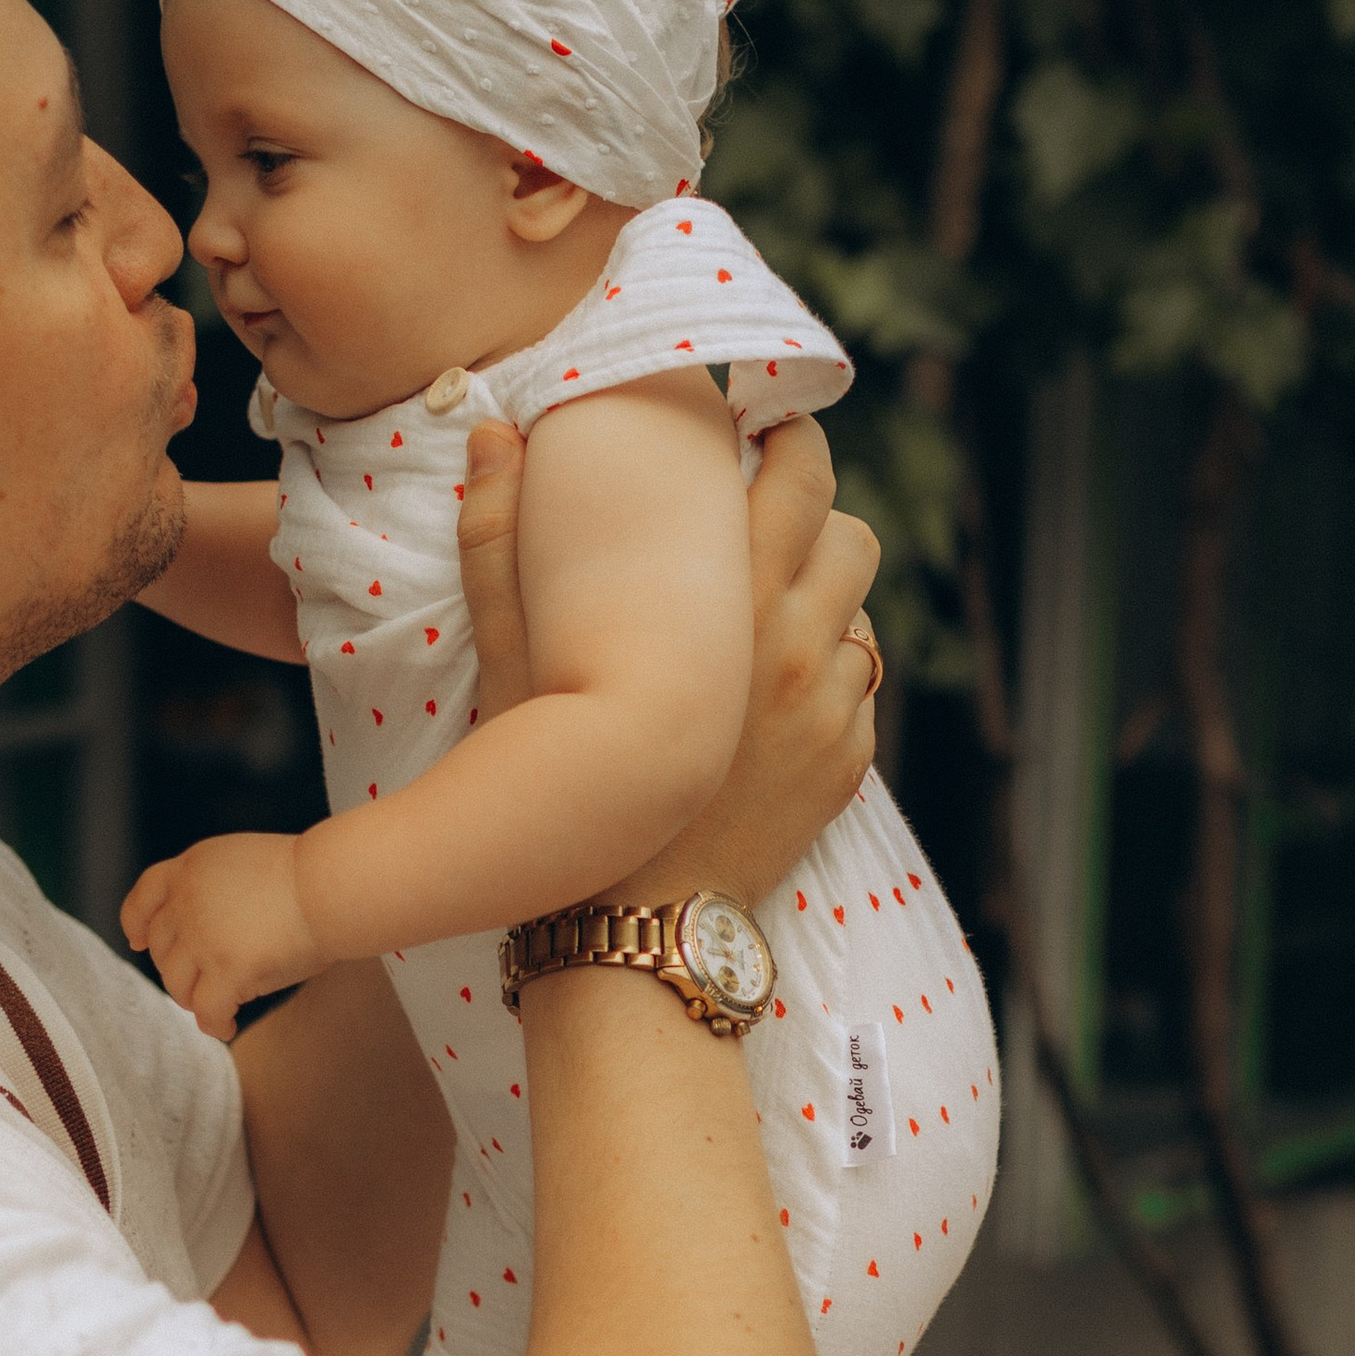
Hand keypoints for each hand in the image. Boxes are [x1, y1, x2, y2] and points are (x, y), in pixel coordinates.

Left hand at [121, 830, 324, 1040]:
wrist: (331, 887)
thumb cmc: (308, 877)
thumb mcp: (243, 864)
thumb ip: (216, 891)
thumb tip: (208, 934)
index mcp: (192, 867)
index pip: (145, 896)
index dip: (135, 922)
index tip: (136, 941)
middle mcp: (187, 901)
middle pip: (160, 949)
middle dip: (175, 970)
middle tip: (195, 985)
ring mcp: (202, 937)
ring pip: (176, 984)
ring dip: (192, 999)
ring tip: (214, 1008)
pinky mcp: (225, 971)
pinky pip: (206, 1011)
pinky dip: (213, 1024)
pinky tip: (226, 1027)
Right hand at [460, 411, 879, 908]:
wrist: (636, 927)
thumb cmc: (566, 793)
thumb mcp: (514, 669)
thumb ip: (500, 547)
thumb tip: (494, 437)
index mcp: (729, 608)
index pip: (799, 482)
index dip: (793, 441)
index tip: (770, 428)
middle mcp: (796, 649)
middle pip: (853, 536)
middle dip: (821, 513)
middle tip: (778, 510)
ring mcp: (830, 712)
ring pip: (861, 614)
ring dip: (823, 602)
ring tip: (766, 614)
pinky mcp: (846, 764)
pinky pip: (857, 689)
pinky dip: (827, 679)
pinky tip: (769, 697)